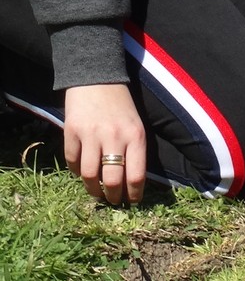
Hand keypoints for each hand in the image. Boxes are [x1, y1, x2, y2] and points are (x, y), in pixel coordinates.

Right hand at [63, 83, 146, 204]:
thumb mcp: (136, 124)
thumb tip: (131, 180)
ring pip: (89, 175)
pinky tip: (82, 173)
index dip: (134, 193)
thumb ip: (134, 149)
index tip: (132, 201)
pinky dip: (76, 172)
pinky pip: (73, 161)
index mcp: (135, 136)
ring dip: (93, 189)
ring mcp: (91, 135)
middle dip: (113, 196)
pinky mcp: (71, 132)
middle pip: (112, 179)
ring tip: (97, 192)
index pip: (137, 174)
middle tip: (113, 201)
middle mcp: (114, 137)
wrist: (96, 79)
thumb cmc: (121, 105)